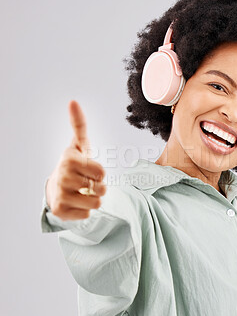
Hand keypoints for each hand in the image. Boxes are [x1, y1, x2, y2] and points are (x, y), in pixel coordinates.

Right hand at [46, 100, 106, 219]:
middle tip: (86, 183)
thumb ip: (79, 125)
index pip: (102, 172)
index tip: (90, 171)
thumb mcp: (78, 145)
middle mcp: (63, 176)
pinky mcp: (60, 211)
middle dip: (98, 187)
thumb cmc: (73, 166)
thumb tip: (73, 101)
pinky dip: (85, 210)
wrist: (54, 188)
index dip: (100, 173)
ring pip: (97, 203)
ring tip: (82, 193)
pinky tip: (76, 203)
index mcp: (70, 159)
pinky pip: (87, 215)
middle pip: (102, 188)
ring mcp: (60, 195)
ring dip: (94, 199)